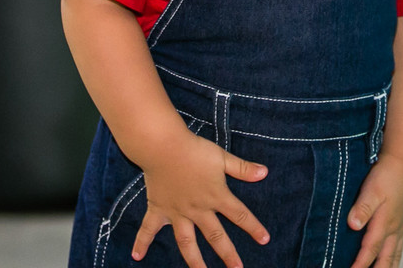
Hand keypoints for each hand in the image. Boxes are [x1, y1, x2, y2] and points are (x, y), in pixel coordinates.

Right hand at [132, 131, 268, 267]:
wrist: (163, 146)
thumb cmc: (193, 150)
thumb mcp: (221, 157)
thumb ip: (242, 168)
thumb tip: (265, 173)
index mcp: (216, 196)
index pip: (240, 215)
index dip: (254, 227)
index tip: (265, 240)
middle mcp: (198, 209)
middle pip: (216, 236)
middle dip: (228, 254)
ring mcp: (177, 212)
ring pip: (187, 242)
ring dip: (194, 261)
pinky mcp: (159, 209)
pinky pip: (149, 228)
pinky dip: (142, 242)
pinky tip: (137, 256)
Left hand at [348, 153, 402, 267]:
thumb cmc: (385, 176)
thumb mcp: (371, 189)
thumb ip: (362, 208)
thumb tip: (353, 225)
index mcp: (384, 223)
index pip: (370, 249)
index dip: (360, 264)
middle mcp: (393, 230)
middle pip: (384, 259)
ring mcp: (398, 228)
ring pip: (393, 256)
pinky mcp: (400, 224)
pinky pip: (397, 249)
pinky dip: (393, 260)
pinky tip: (389, 262)